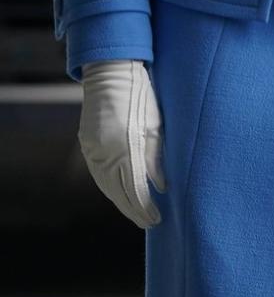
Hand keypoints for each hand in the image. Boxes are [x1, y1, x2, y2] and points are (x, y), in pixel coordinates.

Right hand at [79, 59, 165, 228]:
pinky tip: (120, 194)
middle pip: (119, 194)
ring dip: (121, 203)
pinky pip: (99, 175)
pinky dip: (110, 188)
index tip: (157, 219)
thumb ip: (157, 159)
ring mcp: (93, 150)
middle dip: (134, 211)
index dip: (146, 208)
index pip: (136, 191)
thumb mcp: (156, 127)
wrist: (112, 74)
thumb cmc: (142, 96)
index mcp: (126, 149)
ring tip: (137, 213)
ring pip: (106, 187)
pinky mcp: (87, 145)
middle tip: (148, 223)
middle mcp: (106, 154)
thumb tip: (162, 187)